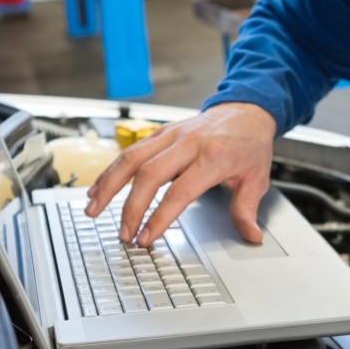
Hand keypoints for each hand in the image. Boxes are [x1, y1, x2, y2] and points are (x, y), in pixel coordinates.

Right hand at [85, 102, 276, 247]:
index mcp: (213, 157)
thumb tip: (251, 236)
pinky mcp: (160, 132)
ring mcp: (171, 135)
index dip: (160, 216)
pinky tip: (98, 188)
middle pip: (149, 175)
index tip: (147, 238)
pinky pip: (130, 151)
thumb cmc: (249, 145)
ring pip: (131, 158)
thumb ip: (247, 210)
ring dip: (109, 185)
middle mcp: (188, 143)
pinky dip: (111, 171)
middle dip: (131, 207)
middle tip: (123, 233)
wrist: (246, 110)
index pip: (180, 191)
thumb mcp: (257, 179)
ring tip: (93, 209)